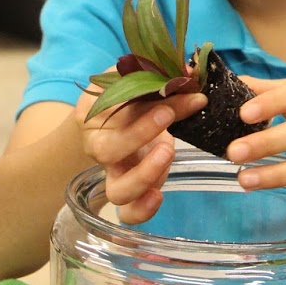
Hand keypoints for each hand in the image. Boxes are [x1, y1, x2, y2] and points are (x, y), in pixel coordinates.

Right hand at [77, 75, 206, 224]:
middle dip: (141, 132)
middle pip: (108, 150)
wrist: (114, 125)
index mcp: (92, 114)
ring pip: (117, 191)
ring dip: (145, 175)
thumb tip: (193, 70)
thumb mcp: (136, 80)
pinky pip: (127, 213)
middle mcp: (97, 147)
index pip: (110, 105)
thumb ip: (158, 73)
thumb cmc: (128, 99)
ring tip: (168, 151)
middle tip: (168, 114)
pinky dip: (142, 210)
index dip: (141, 96)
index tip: (177, 85)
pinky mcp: (130, 192)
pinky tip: (159, 195)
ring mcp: (113, 173)